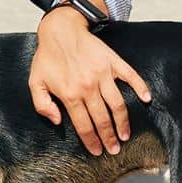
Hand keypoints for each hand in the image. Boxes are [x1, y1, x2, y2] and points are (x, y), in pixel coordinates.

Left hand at [29, 6, 150, 155]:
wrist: (60, 31)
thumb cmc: (47, 58)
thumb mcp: (35, 82)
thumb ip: (42, 105)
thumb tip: (58, 121)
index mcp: (70, 94)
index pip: (83, 125)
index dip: (91, 141)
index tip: (98, 151)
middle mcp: (88, 87)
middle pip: (102, 119)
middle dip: (109, 138)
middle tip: (114, 150)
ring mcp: (103, 74)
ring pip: (117, 104)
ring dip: (123, 123)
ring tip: (125, 135)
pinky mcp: (113, 62)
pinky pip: (130, 76)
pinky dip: (140, 87)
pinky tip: (146, 99)